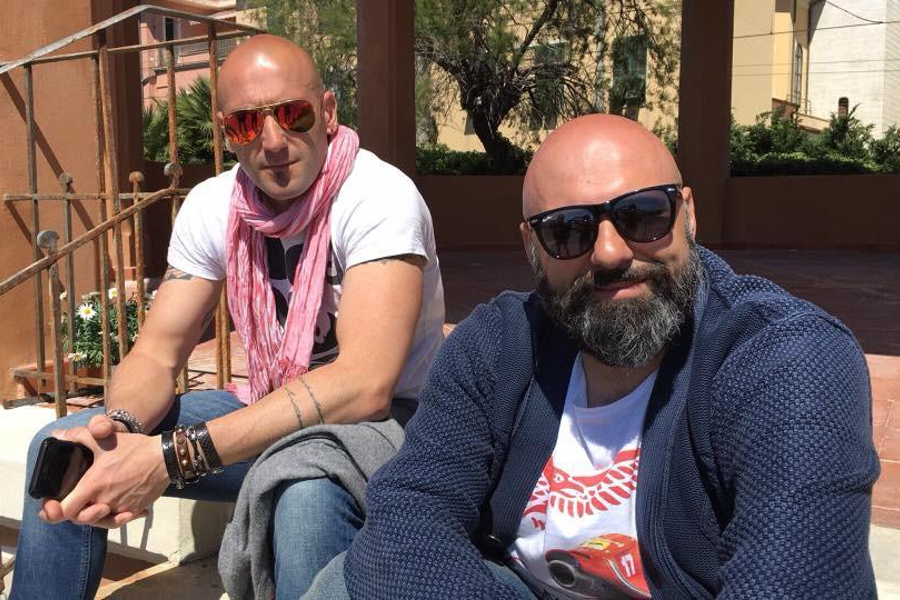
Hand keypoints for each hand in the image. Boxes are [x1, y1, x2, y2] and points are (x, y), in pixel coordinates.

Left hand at [40, 415, 170, 528]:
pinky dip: (115, 516)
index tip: (52, 506)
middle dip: (75, 512)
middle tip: (76, 500)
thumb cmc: (134, 448)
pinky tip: (117, 508)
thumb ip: (79, 436)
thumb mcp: (105, 438)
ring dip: (94, 516)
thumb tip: (58, 435)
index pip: (66, 510)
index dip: (54, 511)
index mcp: (93, 485)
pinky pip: (118, 519)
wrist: (165, 457)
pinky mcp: (133, 510)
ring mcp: (120, 507)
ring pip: (99, 521)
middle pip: (80, 518)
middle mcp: (105, 500)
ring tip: (97, 505)